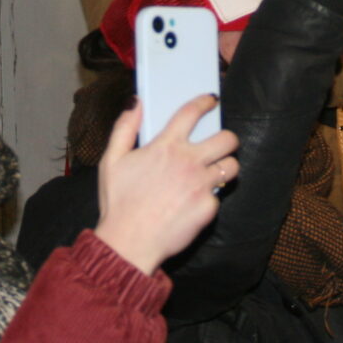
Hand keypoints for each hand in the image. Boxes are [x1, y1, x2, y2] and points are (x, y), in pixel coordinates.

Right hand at [93, 96, 239, 274]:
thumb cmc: (119, 203)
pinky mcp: (208, 208)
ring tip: (214, 171)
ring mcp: (201, 185)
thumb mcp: (111, 160)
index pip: (192, 113)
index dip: (205, 102)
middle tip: (220, 144)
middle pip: (227, 138)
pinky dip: (209, 197)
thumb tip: (134, 102)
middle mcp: (188, 162)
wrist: (129, 243)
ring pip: (231, 166)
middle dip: (227, 138)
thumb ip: (124, 127)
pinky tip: (195, 202)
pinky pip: (218, 196)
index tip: (211, 100)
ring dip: (225, 166)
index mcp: (165, 146)